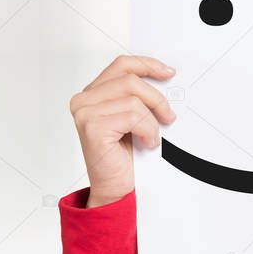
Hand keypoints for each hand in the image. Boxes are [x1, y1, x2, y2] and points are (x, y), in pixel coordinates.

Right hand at [70, 55, 176, 207]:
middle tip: (169, 116)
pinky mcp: (92, 127)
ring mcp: (85, 113)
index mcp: (92, 93)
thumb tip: (166, 78)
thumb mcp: (133, 119)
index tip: (168, 72)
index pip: (121, 65)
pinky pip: (134, 117)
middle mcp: (83, 100)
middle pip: (130, 80)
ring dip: (152, 120)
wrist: (115, 188)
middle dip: (157, 98)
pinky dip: (148, 131)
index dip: (147, 65)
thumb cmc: (124, 156)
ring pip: (134, 99)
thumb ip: (138, 97)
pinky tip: (146, 144)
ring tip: (152, 137)